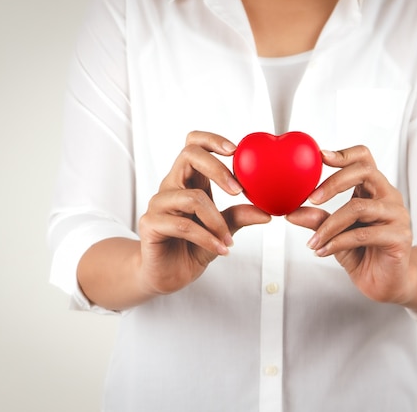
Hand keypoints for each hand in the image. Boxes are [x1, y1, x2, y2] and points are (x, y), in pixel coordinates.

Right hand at [137, 131, 270, 294]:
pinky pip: (183, 225)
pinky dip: (207, 238)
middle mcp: (171, 186)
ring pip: (191, 197)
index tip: (235, 151)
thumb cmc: (193, 247)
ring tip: (229, 239)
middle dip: (218, 169)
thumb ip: (239, 216)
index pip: (193, 143)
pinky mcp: (150, 224)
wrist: (168, 276)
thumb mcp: (222, 230)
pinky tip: (222, 249)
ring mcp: (158, 204)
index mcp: (189, 180)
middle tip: (239, 191)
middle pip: (188, 155)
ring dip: (217, 220)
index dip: (212, 140)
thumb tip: (267, 213)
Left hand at [286, 146, 413, 304]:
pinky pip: (363, 234)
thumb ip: (317, 219)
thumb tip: (291, 211)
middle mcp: (389, 197)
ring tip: (313, 241)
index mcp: (374, 189)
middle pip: (365, 172)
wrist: (384, 283)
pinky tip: (323, 251)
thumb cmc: (361, 252)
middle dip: (333, 182)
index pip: (364, 158)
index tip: (320, 156)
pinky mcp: (399, 237)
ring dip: (329, 224)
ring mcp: (397, 215)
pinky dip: (337, 242)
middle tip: (311, 198)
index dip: (344, 154)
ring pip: (359, 207)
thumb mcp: (334, 233)